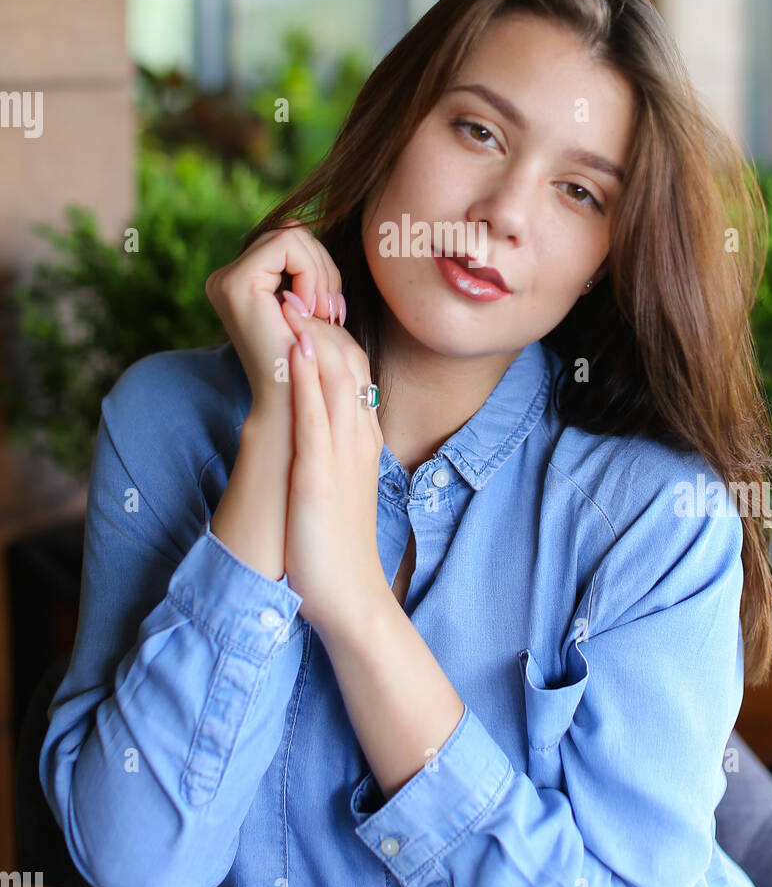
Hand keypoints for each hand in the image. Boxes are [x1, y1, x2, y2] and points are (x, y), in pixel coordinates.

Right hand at [205, 222, 346, 418]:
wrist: (297, 400)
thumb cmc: (312, 359)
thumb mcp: (312, 306)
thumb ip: (304, 266)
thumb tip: (307, 219)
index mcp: (240, 281)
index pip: (289, 239)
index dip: (320, 267)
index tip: (330, 310)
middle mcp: (224, 278)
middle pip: (291, 232)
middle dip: (322, 268)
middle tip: (330, 313)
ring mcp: (225, 279)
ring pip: (292, 234)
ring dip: (320, 273)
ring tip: (321, 314)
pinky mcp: (236, 283)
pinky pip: (288, 244)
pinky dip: (311, 273)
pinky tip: (310, 310)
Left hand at [279, 294, 389, 634]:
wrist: (351, 598)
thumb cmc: (337, 544)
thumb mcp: (338, 483)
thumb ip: (327, 448)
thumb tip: (306, 424)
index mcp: (363, 439)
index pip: (357, 371)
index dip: (334, 335)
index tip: (307, 310)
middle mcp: (359, 438)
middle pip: (351, 363)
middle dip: (324, 322)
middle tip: (299, 288)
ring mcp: (342, 454)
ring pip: (339, 378)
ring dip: (316, 334)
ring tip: (294, 299)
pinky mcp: (320, 474)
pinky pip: (317, 414)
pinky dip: (309, 375)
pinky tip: (296, 347)